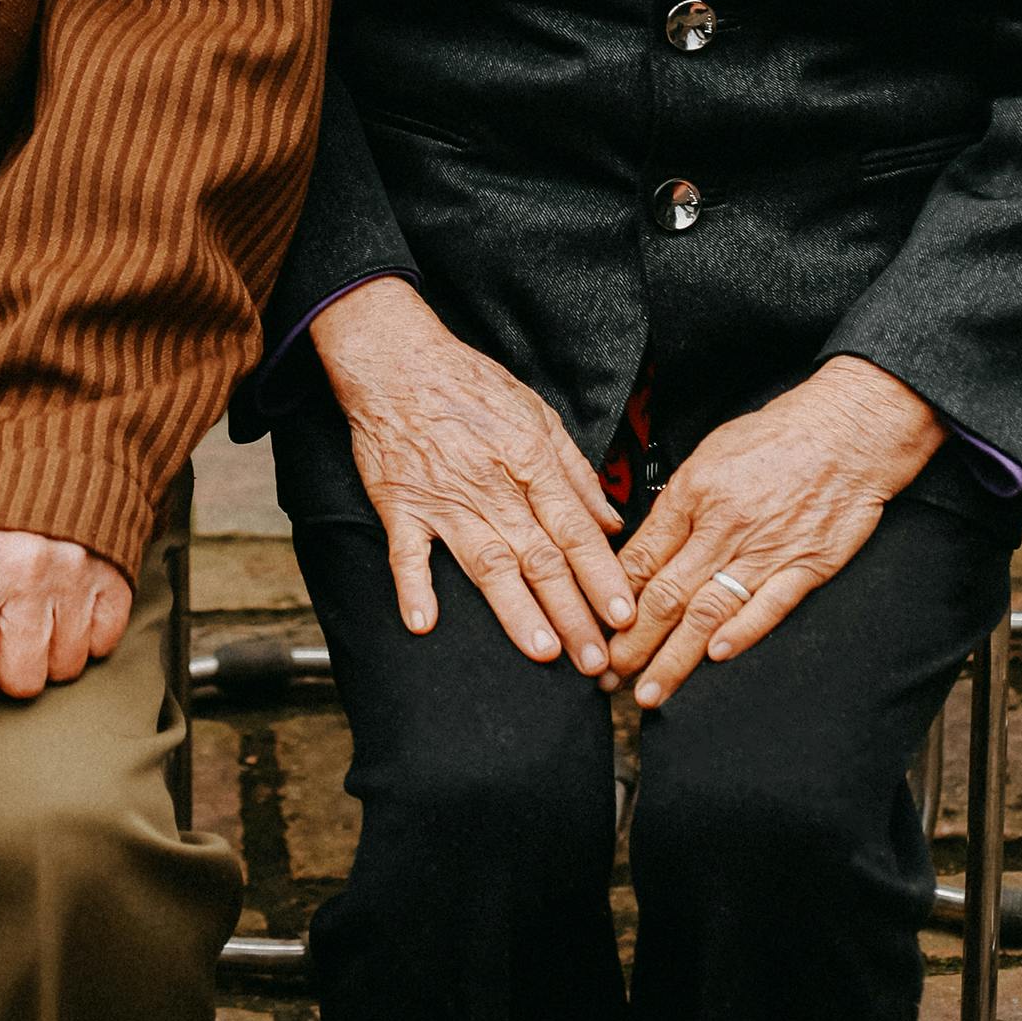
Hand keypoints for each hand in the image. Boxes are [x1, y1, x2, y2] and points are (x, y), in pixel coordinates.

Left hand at [0, 529, 132, 732]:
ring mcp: (74, 571)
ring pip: (66, 669)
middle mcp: (25, 571)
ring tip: (34, 610)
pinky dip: (87, 633)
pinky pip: (104, 644)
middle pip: (23, 682)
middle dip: (9, 663)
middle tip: (3, 621)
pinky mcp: (112, 573)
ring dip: (49, 650)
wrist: (26, 476)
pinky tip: (66, 605)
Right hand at [312, 277, 634, 672]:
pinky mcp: (401, 505)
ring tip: (543, 650)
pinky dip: (413, 586)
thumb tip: (609, 521)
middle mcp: (491, 485)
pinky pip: (407, 551)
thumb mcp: (536, 412)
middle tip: (596, 660)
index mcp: (529, 460)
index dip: (601, 574)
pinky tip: (423, 622)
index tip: (623, 615)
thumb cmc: (468, 384)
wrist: (397, 360)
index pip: (574, 528)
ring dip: (515, 609)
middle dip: (572, 612)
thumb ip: (574, 471)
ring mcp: (444, 499)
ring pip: (487, 562)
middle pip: (539, 557)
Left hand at [605, 356, 941, 708]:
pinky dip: (742, 632)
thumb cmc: (776, 439)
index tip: (595, 632)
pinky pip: (769, 605)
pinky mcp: (806, 564)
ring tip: (650, 690)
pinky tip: (715, 658)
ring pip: (709, 611)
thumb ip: (678, 506)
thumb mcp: (709, 456)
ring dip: (675, 657)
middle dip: (632, 643)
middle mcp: (724, 525)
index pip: (642, 558)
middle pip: (667, 594)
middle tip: (606, 677)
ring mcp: (765, 548)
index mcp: (694, 495)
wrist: (845, 431)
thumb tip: (645, 548)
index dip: (613, 601)